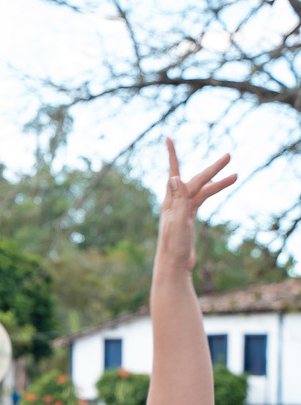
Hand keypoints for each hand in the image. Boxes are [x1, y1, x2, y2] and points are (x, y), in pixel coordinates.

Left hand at [156, 137, 236, 272]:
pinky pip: (200, 199)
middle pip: (195, 180)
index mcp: (170, 201)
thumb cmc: (173, 245)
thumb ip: (179, 199)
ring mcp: (181, 209)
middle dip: (212, 169)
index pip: (174, 173)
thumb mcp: (178, 221)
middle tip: (229, 156)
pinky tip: (219, 184)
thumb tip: (175, 177)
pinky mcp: (187, 217)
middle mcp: (174, 203)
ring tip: (236, 174)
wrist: (174, 265)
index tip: (168, 138)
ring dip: (217, 182)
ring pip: (201, 190)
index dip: (172, 155)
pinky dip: (211, 191)